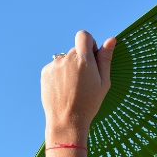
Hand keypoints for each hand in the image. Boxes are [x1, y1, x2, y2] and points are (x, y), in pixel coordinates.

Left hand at [41, 30, 115, 144]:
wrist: (67, 120)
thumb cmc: (89, 103)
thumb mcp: (103, 82)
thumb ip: (105, 59)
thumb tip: (111, 40)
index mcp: (83, 60)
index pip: (83, 36)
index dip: (89, 43)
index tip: (91, 57)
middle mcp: (67, 59)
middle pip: (75, 50)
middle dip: (80, 60)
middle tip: (84, 81)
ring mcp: (54, 65)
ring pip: (65, 60)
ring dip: (69, 68)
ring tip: (73, 87)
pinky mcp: (45, 72)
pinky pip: (55, 67)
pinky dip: (60, 75)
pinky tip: (64, 89)